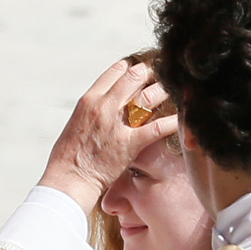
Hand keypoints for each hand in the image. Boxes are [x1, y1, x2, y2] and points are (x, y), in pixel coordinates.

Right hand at [38, 60, 177, 213]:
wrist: (68, 180)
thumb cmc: (67, 157)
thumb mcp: (75, 124)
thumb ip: (91, 112)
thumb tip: (102, 108)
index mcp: (89, 100)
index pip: (115, 71)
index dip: (131, 69)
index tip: (140, 72)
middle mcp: (104, 107)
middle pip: (134, 77)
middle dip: (151, 74)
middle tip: (162, 75)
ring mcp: (118, 124)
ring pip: (148, 97)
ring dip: (163, 91)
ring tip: (173, 90)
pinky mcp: (130, 144)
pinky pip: (157, 128)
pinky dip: (173, 122)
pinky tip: (183, 118)